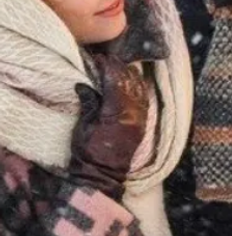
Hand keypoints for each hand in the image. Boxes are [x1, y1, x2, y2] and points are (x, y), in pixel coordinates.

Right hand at [69, 53, 147, 199]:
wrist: (102, 176)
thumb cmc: (87, 154)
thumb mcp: (83, 127)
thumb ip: (88, 103)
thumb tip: (85, 83)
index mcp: (117, 113)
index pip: (116, 82)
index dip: (108, 68)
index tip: (99, 59)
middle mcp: (134, 114)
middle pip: (130, 82)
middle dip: (119, 68)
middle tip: (106, 60)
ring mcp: (141, 118)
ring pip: (140, 89)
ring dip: (129, 76)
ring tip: (117, 67)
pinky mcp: (143, 123)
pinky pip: (144, 98)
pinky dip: (137, 87)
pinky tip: (131, 81)